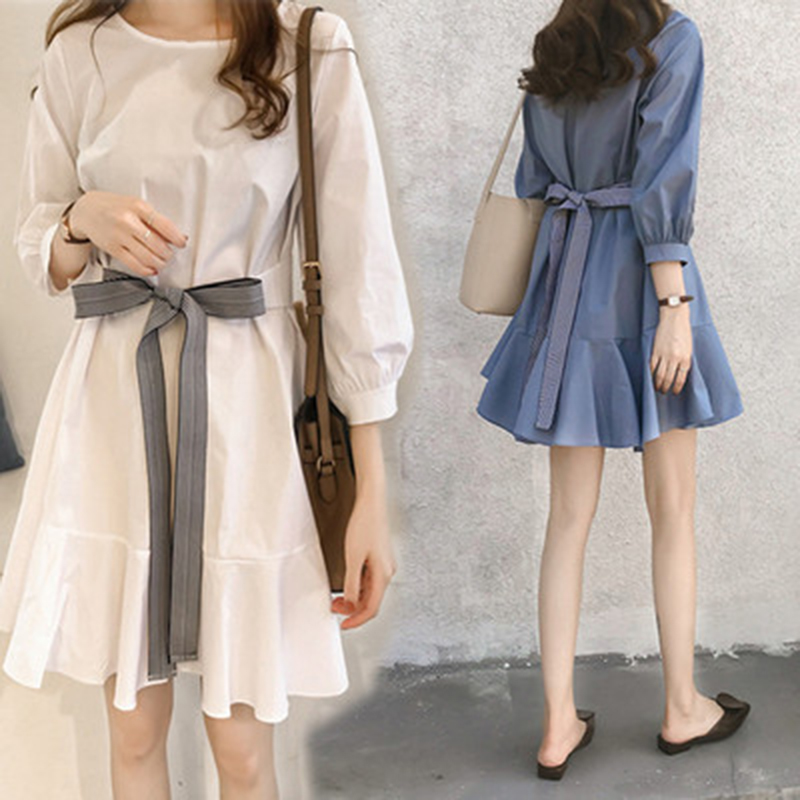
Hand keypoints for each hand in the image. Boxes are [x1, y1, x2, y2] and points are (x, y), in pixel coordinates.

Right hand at [70, 191, 187, 277]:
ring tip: (162, 262)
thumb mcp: (135, 205)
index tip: (181, 243)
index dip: (177, 238)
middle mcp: (129, 221)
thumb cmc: (114, 207)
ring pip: (148, 257)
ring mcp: (120, 235)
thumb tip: (175, 235)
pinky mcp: (113, 248)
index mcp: (138, 207)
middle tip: (169, 254)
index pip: (165, 226)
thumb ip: (154, 219)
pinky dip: (147, 270)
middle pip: (158, 245)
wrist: (86, 210)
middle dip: (168, 253)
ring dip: (160, 263)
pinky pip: (135, 264)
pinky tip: (151, 269)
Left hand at [330, 487, 396, 629]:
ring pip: (370, 590)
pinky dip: (357, 586)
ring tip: (337, 598)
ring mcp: (384, 564)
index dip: (357, 619)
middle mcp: (387, 571)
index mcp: (383, 574)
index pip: (372, 607)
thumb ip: (352, 583)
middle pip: (371, 600)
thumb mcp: (353, 557)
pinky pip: (369, 579)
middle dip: (353, 609)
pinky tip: (347, 584)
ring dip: (354, 598)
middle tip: (335, 608)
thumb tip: (351, 604)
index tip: (344, 625)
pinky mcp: (379, 557)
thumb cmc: (365, 524)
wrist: (371, 503)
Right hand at [650, 304, 692, 393]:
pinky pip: (652, 366)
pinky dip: (650, 373)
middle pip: (669, 378)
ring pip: (659, 374)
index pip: (681, 378)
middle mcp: (675, 358)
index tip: (675, 392)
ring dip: (657, 383)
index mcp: (686, 358)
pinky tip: (650, 377)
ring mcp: (664, 355)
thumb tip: (679, 372)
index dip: (677, 387)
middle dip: (666, 387)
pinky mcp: (655, 351)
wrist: (675, 317)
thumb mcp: (689, 347)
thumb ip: (684, 360)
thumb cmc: (683, 331)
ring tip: (656, 388)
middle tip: (664, 392)